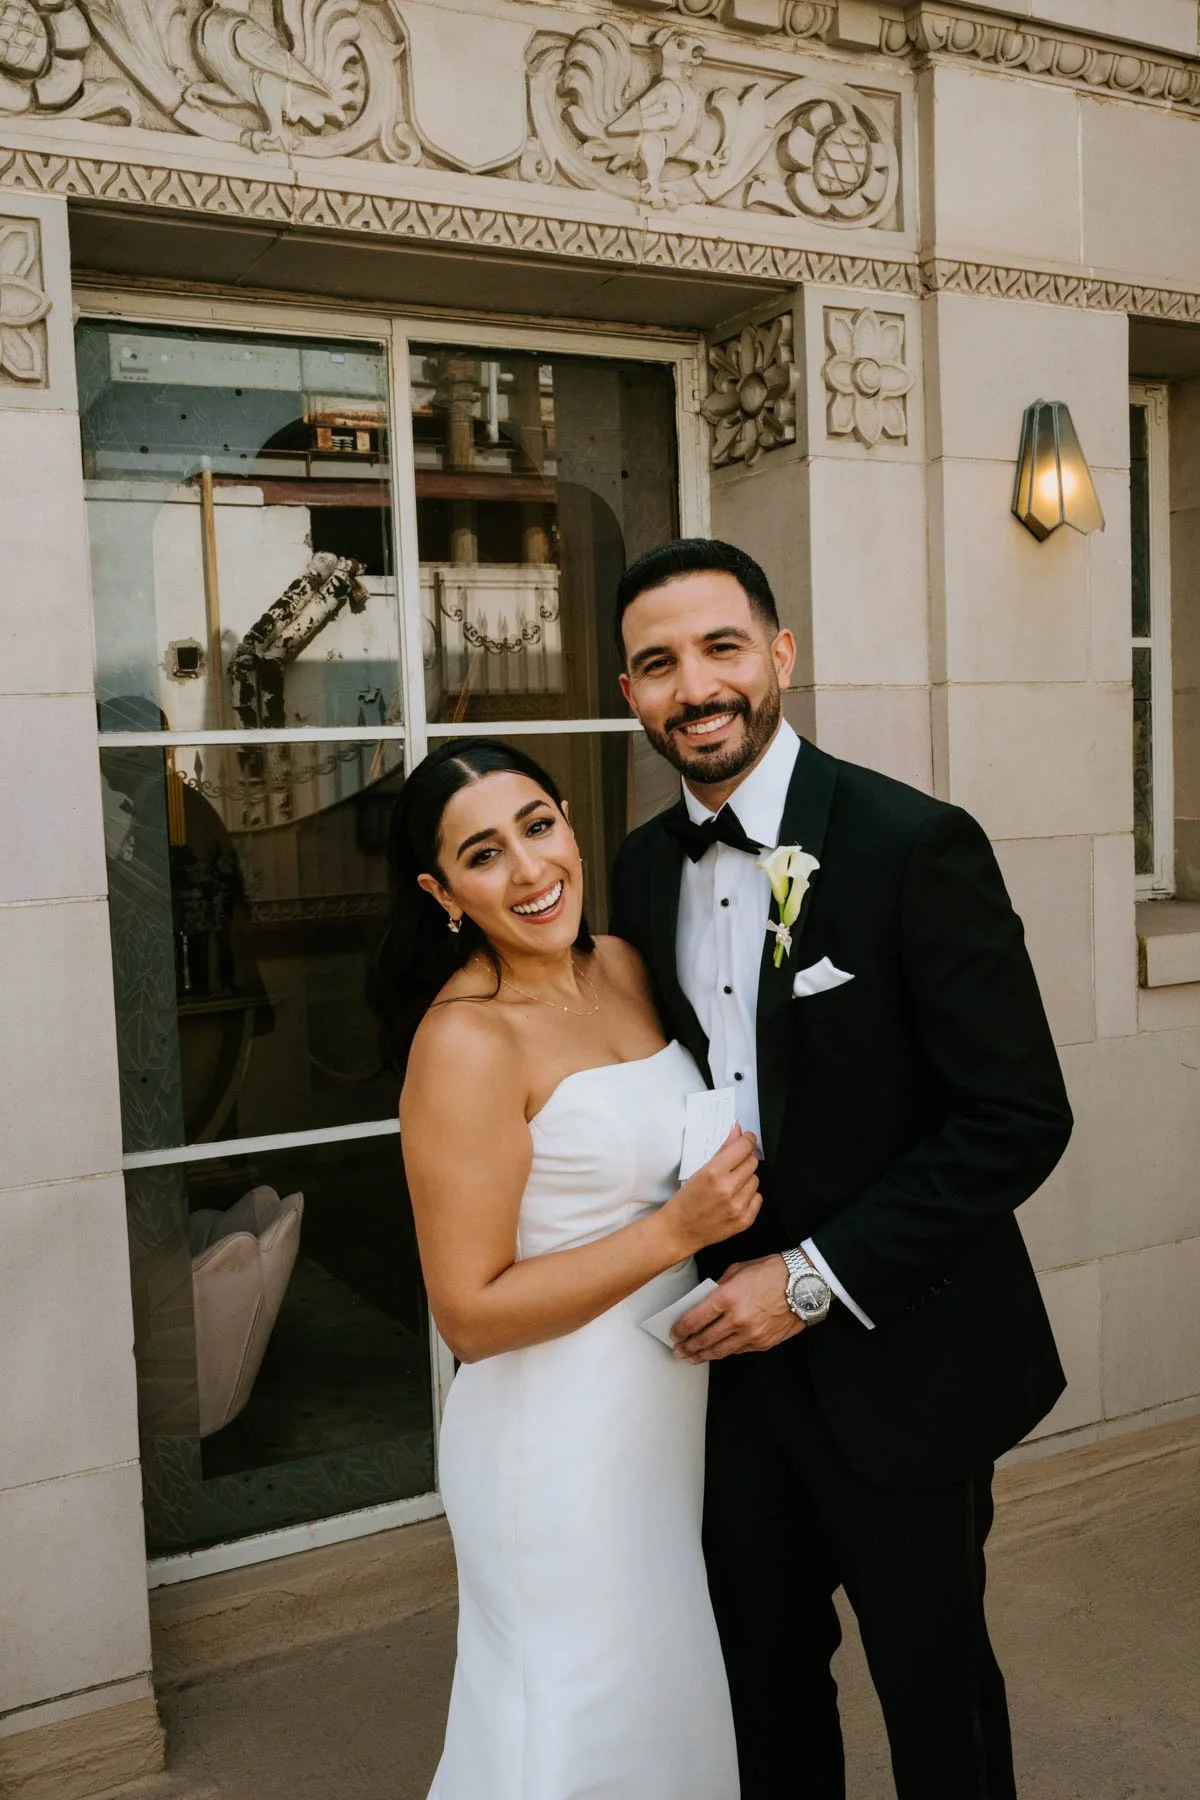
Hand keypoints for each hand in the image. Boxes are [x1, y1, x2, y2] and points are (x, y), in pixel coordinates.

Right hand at [661, 1126, 761, 1260]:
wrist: (680, 1231)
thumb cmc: (685, 1200)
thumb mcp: (699, 1170)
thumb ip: (722, 1150)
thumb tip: (738, 1131)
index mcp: (714, 1173)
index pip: (743, 1147)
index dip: (747, 1140)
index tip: (747, 1139)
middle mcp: (728, 1189)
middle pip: (752, 1162)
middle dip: (744, 1161)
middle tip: (733, 1166)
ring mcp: (738, 1206)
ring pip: (756, 1180)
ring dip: (747, 1179)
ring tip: (731, 1186)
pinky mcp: (744, 1220)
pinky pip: (758, 1198)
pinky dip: (749, 1196)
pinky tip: (735, 1199)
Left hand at [671, 1254, 803, 1361]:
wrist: (805, 1283)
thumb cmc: (773, 1271)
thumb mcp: (738, 1270)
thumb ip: (718, 1287)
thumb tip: (703, 1302)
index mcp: (728, 1297)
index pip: (695, 1319)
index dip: (680, 1329)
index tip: (673, 1333)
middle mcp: (738, 1318)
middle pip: (704, 1339)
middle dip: (688, 1347)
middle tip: (678, 1350)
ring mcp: (751, 1333)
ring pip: (720, 1351)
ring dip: (703, 1355)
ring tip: (692, 1357)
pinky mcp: (763, 1342)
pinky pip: (738, 1351)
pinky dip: (725, 1351)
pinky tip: (717, 1351)